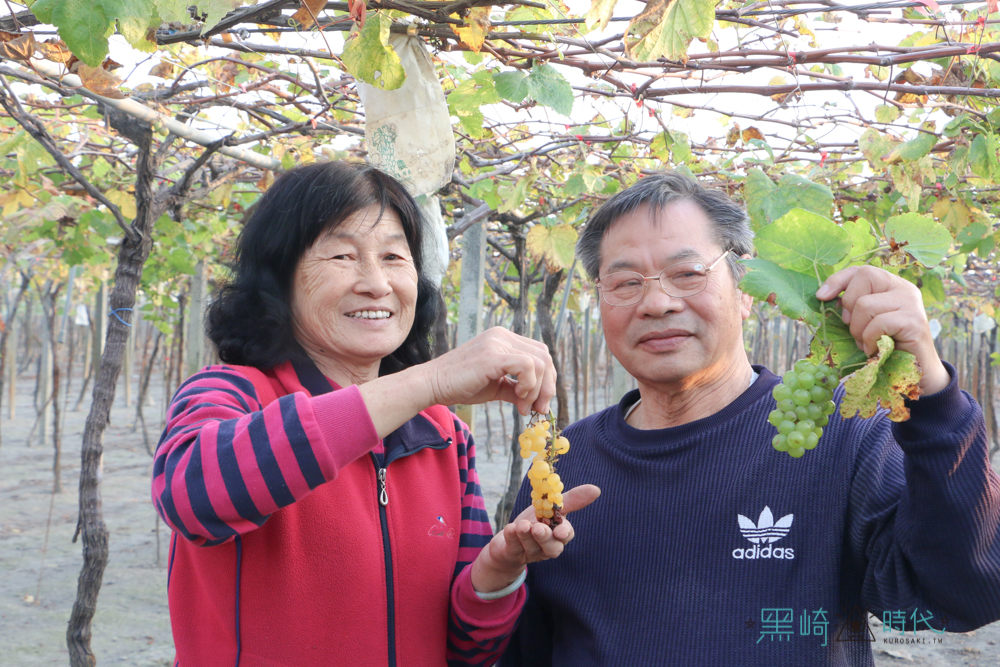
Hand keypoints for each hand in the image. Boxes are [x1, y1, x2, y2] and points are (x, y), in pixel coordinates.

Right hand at [424, 327, 555, 415]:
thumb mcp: (497, 387)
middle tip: (539, 409)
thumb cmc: (461, 385)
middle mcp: (502, 335)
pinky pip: (527, 366)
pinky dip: (529, 385)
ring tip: (523, 407)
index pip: (540, 353)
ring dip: (537, 390)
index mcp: (504, 339)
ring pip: (540, 362)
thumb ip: (518, 390)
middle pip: (545, 357)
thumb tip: (539, 403)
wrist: (433, 385)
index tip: (539, 404)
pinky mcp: (493, 355)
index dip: (546, 380)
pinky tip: (518, 397)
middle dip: (547, 387)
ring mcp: (498, 342)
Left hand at [470, 484, 600, 593]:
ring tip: (521, 525)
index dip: (564, 533)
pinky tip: (510, 529)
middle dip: (545, 538)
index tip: (560, 530)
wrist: (508, 537)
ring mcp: (529, 552)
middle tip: (538, 528)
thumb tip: (596, 489)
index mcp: (557, 535)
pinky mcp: (512, 554)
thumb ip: (571, 500)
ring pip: (531, 548)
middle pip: (551, 548)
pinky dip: (512, 538)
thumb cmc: (534, 521)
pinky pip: (513, 548)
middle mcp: (546, 547)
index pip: (566, 536)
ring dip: (526, 536)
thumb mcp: (550, 507)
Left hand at [815, 265, 948, 393]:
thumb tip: (824, 296)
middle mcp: (903, 288)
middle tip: (856, 330)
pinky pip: (877, 323)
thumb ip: (852, 307)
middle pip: (864, 277)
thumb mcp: (864, 321)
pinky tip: (875, 350)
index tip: (821, 297)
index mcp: (890, 285)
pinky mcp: (914, 320)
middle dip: (849, 307)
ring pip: (865, 304)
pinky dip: (869, 340)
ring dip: (858, 330)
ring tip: (867, 343)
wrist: (915, 372)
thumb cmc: (884, 346)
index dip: (838, 280)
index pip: (861, 270)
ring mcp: (911, 302)